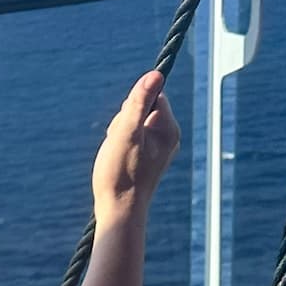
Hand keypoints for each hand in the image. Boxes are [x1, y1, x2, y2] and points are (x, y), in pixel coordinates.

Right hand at [92, 71, 179, 228]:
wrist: (118, 212)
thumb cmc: (120, 174)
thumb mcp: (126, 132)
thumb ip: (139, 102)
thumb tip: (156, 73)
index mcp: (169, 128)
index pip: (150, 96)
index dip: (130, 109)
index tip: (124, 131)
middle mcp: (169, 137)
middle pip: (141, 109)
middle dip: (124, 122)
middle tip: (118, 147)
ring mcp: (159, 149)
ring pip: (134, 124)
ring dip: (120, 135)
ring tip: (116, 156)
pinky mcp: (148, 159)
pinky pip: (132, 139)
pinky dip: (121, 146)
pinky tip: (117, 162)